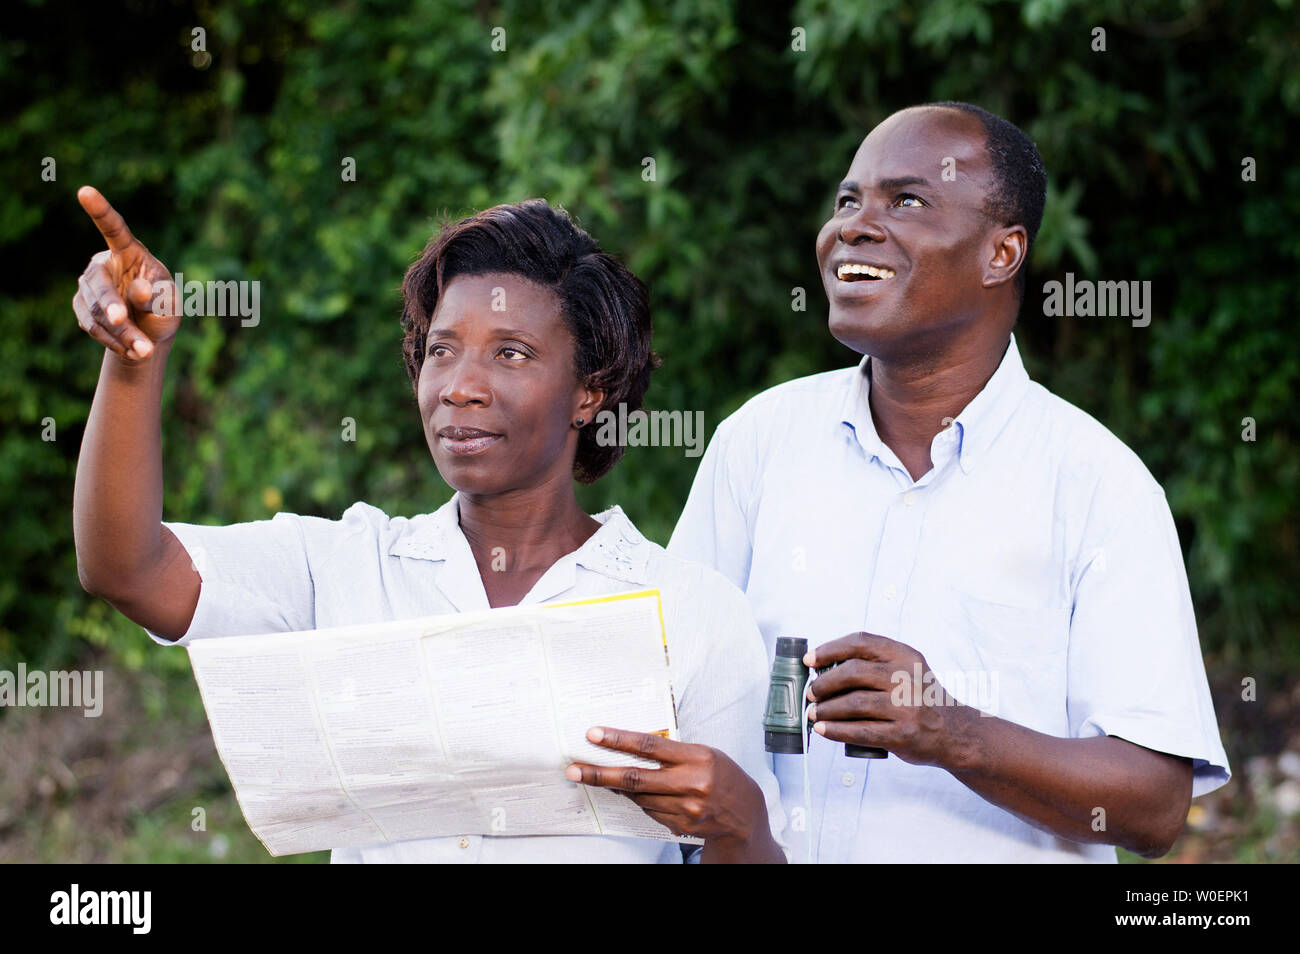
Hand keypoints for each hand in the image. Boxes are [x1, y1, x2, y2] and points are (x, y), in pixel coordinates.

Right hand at [72, 185, 178, 361]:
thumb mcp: (171, 303)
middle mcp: (103, 265)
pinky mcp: (81, 308)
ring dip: (121, 333)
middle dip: (111, 304)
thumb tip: (140, 290)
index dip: (100, 210)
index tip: (84, 191)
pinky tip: (133, 351)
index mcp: (129, 252)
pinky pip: (92, 327)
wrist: (150, 335)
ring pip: (96, 311)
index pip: (114, 228)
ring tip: (145, 351)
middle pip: (98, 283)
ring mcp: (88, 287)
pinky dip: (113, 341)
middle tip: (122, 320)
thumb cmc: (165, 309)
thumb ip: (159, 297)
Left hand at [565, 727, 770, 846]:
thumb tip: (631, 752)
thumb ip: (671, 753)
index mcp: (696, 757)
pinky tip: (646, 795)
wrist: (745, 814)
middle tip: (573, 770)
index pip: (649, 745)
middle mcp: (691, 782)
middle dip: (599, 774)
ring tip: (607, 778)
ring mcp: (685, 807)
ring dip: (620, 788)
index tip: (594, 735)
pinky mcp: (681, 825)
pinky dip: (642, 802)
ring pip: (639, 797)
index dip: (618, 740)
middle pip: (635, 777)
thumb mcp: (703, 754)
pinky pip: (650, 811)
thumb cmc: (722, 776)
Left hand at [805, 632, 976, 768]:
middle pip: (853, 673)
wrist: (954, 731)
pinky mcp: (903, 734)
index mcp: (904, 656)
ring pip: (854, 703)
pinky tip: (823, 729)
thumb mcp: (906, 669)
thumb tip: (822, 667)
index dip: (830, 649)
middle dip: (825, 683)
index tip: (810, 660)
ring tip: (813, 712)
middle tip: (811, 692)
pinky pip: (861, 731)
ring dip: (826, 709)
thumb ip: (874, 663)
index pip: (861, 642)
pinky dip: (836, 730)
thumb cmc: (919, 698)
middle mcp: (907, 677)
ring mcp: (907, 707)